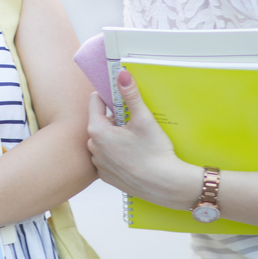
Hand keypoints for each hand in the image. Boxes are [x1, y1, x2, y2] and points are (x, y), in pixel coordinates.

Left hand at [86, 70, 197, 209]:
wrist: (165, 185)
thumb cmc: (154, 152)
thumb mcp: (143, 119)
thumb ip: (130, 95)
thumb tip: (122, 74)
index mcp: (97, 130)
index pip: (95, 102)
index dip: (110, 98)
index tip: (123, 102)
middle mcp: (92, 147)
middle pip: (100, 122)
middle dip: (115, 120)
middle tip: (134, 124)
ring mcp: (98, 163)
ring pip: (103, 141)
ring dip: (115, 137)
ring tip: (136, 143)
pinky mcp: (106, 176)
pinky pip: (107, 157)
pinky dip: (117, 154)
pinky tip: (133, 156)